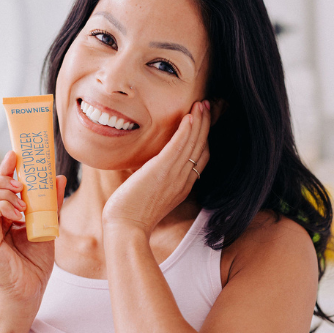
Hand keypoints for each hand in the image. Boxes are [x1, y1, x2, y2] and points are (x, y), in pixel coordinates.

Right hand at [0, 151, 66, 312]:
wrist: (28, 293)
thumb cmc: (35, 264)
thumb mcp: (48, 226)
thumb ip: (50, 203)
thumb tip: (59, 178)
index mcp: (3, 215)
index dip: (4, 168)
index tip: (15, 155)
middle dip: (1, 177)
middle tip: (21, 184)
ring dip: (2, 190)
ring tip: (22, 202)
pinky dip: (1, 205)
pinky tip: (18, 214)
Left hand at [102, 100, 209, 238]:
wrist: (126, 228)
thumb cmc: (132, 213)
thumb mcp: (151, 194)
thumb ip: (156, 180)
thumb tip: (148, 169)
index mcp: (183, 186)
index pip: (201, 158)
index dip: (204, 138)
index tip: (203, 121)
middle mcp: (184, 179)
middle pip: (202, 147)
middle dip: (206, 124)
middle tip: (207, 106)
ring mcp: (175, 175)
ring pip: (194, 143)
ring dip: (199, 121)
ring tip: (202, 104)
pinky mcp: (162, 170)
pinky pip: (179, 146)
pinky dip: (186, 131)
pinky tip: (190, 117)